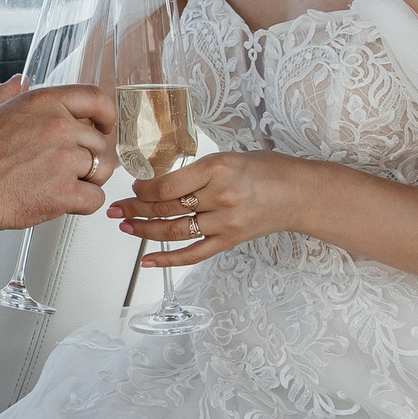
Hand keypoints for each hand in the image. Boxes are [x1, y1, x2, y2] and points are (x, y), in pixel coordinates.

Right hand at [0, 78, 115, 231]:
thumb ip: (9, 92)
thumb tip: (20, 80)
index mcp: (45, 103)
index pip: (96, 99)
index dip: (106, 114)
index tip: (105, 126)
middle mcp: (59, 127)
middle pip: (99, 142)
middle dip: (89, 156)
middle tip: (70, 167)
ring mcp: (64, 160)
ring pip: (101, 170)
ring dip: (89, 179)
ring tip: (66, 184)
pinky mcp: (63, 193)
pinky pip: (95, 198)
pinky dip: (85, 203)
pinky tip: (66, 201)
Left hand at [111, 150, 310, 262]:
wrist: (300, 194)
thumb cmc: (268, 169)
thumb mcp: (229, 157)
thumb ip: (196, 170)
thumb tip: (160, 182)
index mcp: (216, 169)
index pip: (167, 186)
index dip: (143, 189)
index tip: (134, 186)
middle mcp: (219, 197)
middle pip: (166, 208)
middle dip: (135, 209)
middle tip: (116, 209)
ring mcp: (224, 223)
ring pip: (174, 231)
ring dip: (144, 231)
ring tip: (125, 226)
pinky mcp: (229, 241)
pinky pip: (193, 254)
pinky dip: (168, 259)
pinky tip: (148, 261)